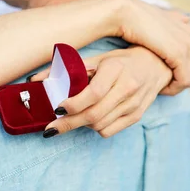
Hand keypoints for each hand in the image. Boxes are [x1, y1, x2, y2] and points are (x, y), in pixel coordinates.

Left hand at [30, 46, 171, 137]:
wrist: (156, 65)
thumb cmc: (119, 61)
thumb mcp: (95, 59)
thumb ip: (65, 69)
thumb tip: (33, 80)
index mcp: (115, 69)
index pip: (93, 93)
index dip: (73, 104)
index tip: (57, 109)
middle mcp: (127, 87)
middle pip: (94, 114)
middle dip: (69, 123)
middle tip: (51, 127)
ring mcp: (134, 104)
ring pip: (100, 125)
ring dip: (80, 125)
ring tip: (70, 118)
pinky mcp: (137, 116)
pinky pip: (109, 131)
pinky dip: (95, 128)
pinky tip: (89, 119)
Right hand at [116, 0, 189, 94]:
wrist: (123, 13)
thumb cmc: (133, 20)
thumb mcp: (158, 20)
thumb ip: (173, 21)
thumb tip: (185, 19)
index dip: (182, 73)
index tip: (163, 79)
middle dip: (181, 82)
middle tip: (162, 87)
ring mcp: (188, 45)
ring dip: (176, 87)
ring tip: (159, 88)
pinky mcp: (178, 53)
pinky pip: (185, 79)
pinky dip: (173, 88)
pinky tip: (159, 87)